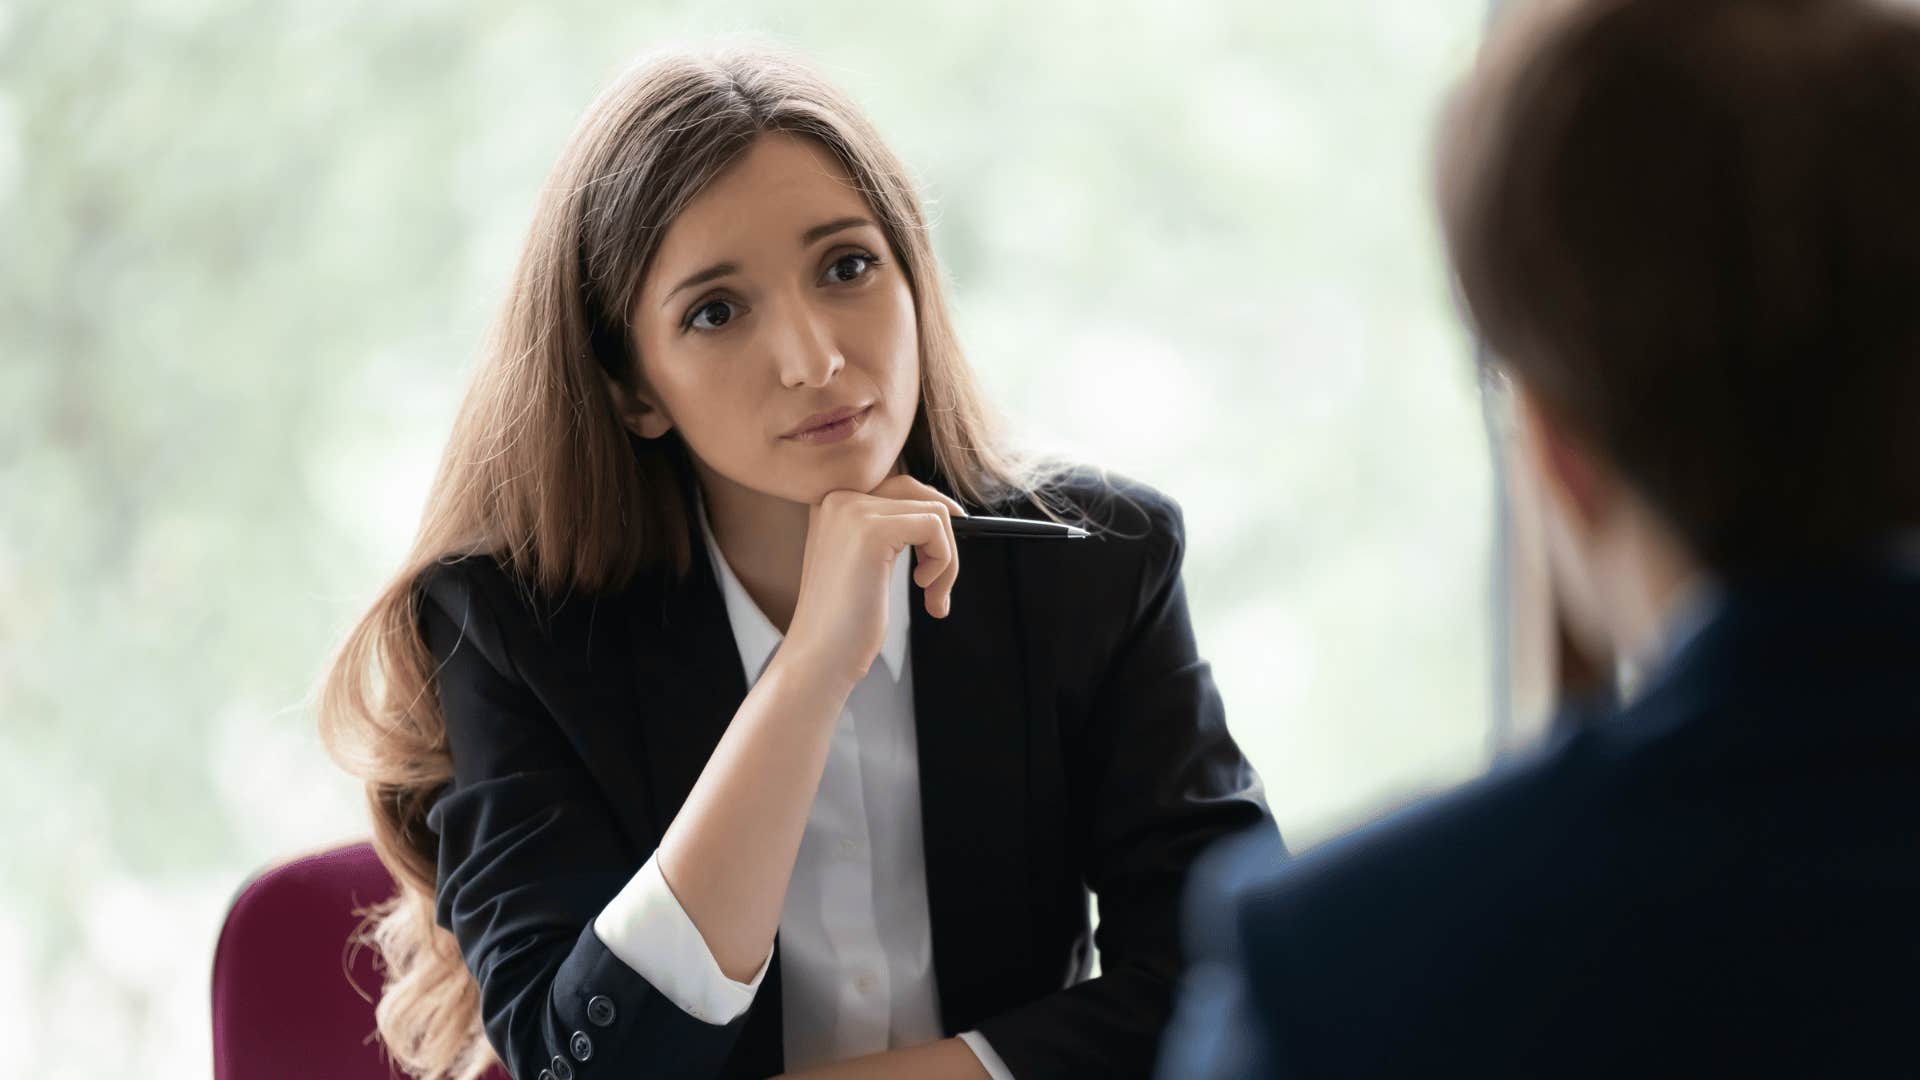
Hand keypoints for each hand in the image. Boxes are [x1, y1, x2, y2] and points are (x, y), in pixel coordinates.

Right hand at [778, 474, 965, 690]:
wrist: (818, 657)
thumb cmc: (844, 622)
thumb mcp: (865, 563)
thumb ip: (889, 530)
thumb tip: (946, 511)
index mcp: (833, 503)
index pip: (901, 487)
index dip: (931, 517)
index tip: (941, 554)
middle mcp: (839, 498)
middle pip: (919, 494)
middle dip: (942, 537)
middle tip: (940, 579)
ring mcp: (854, 511)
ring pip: (934, 512)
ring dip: (947, 560)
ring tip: (932, 596)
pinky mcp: (872, 531)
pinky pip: (935, 527)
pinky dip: (944, 562)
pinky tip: (923, 589)